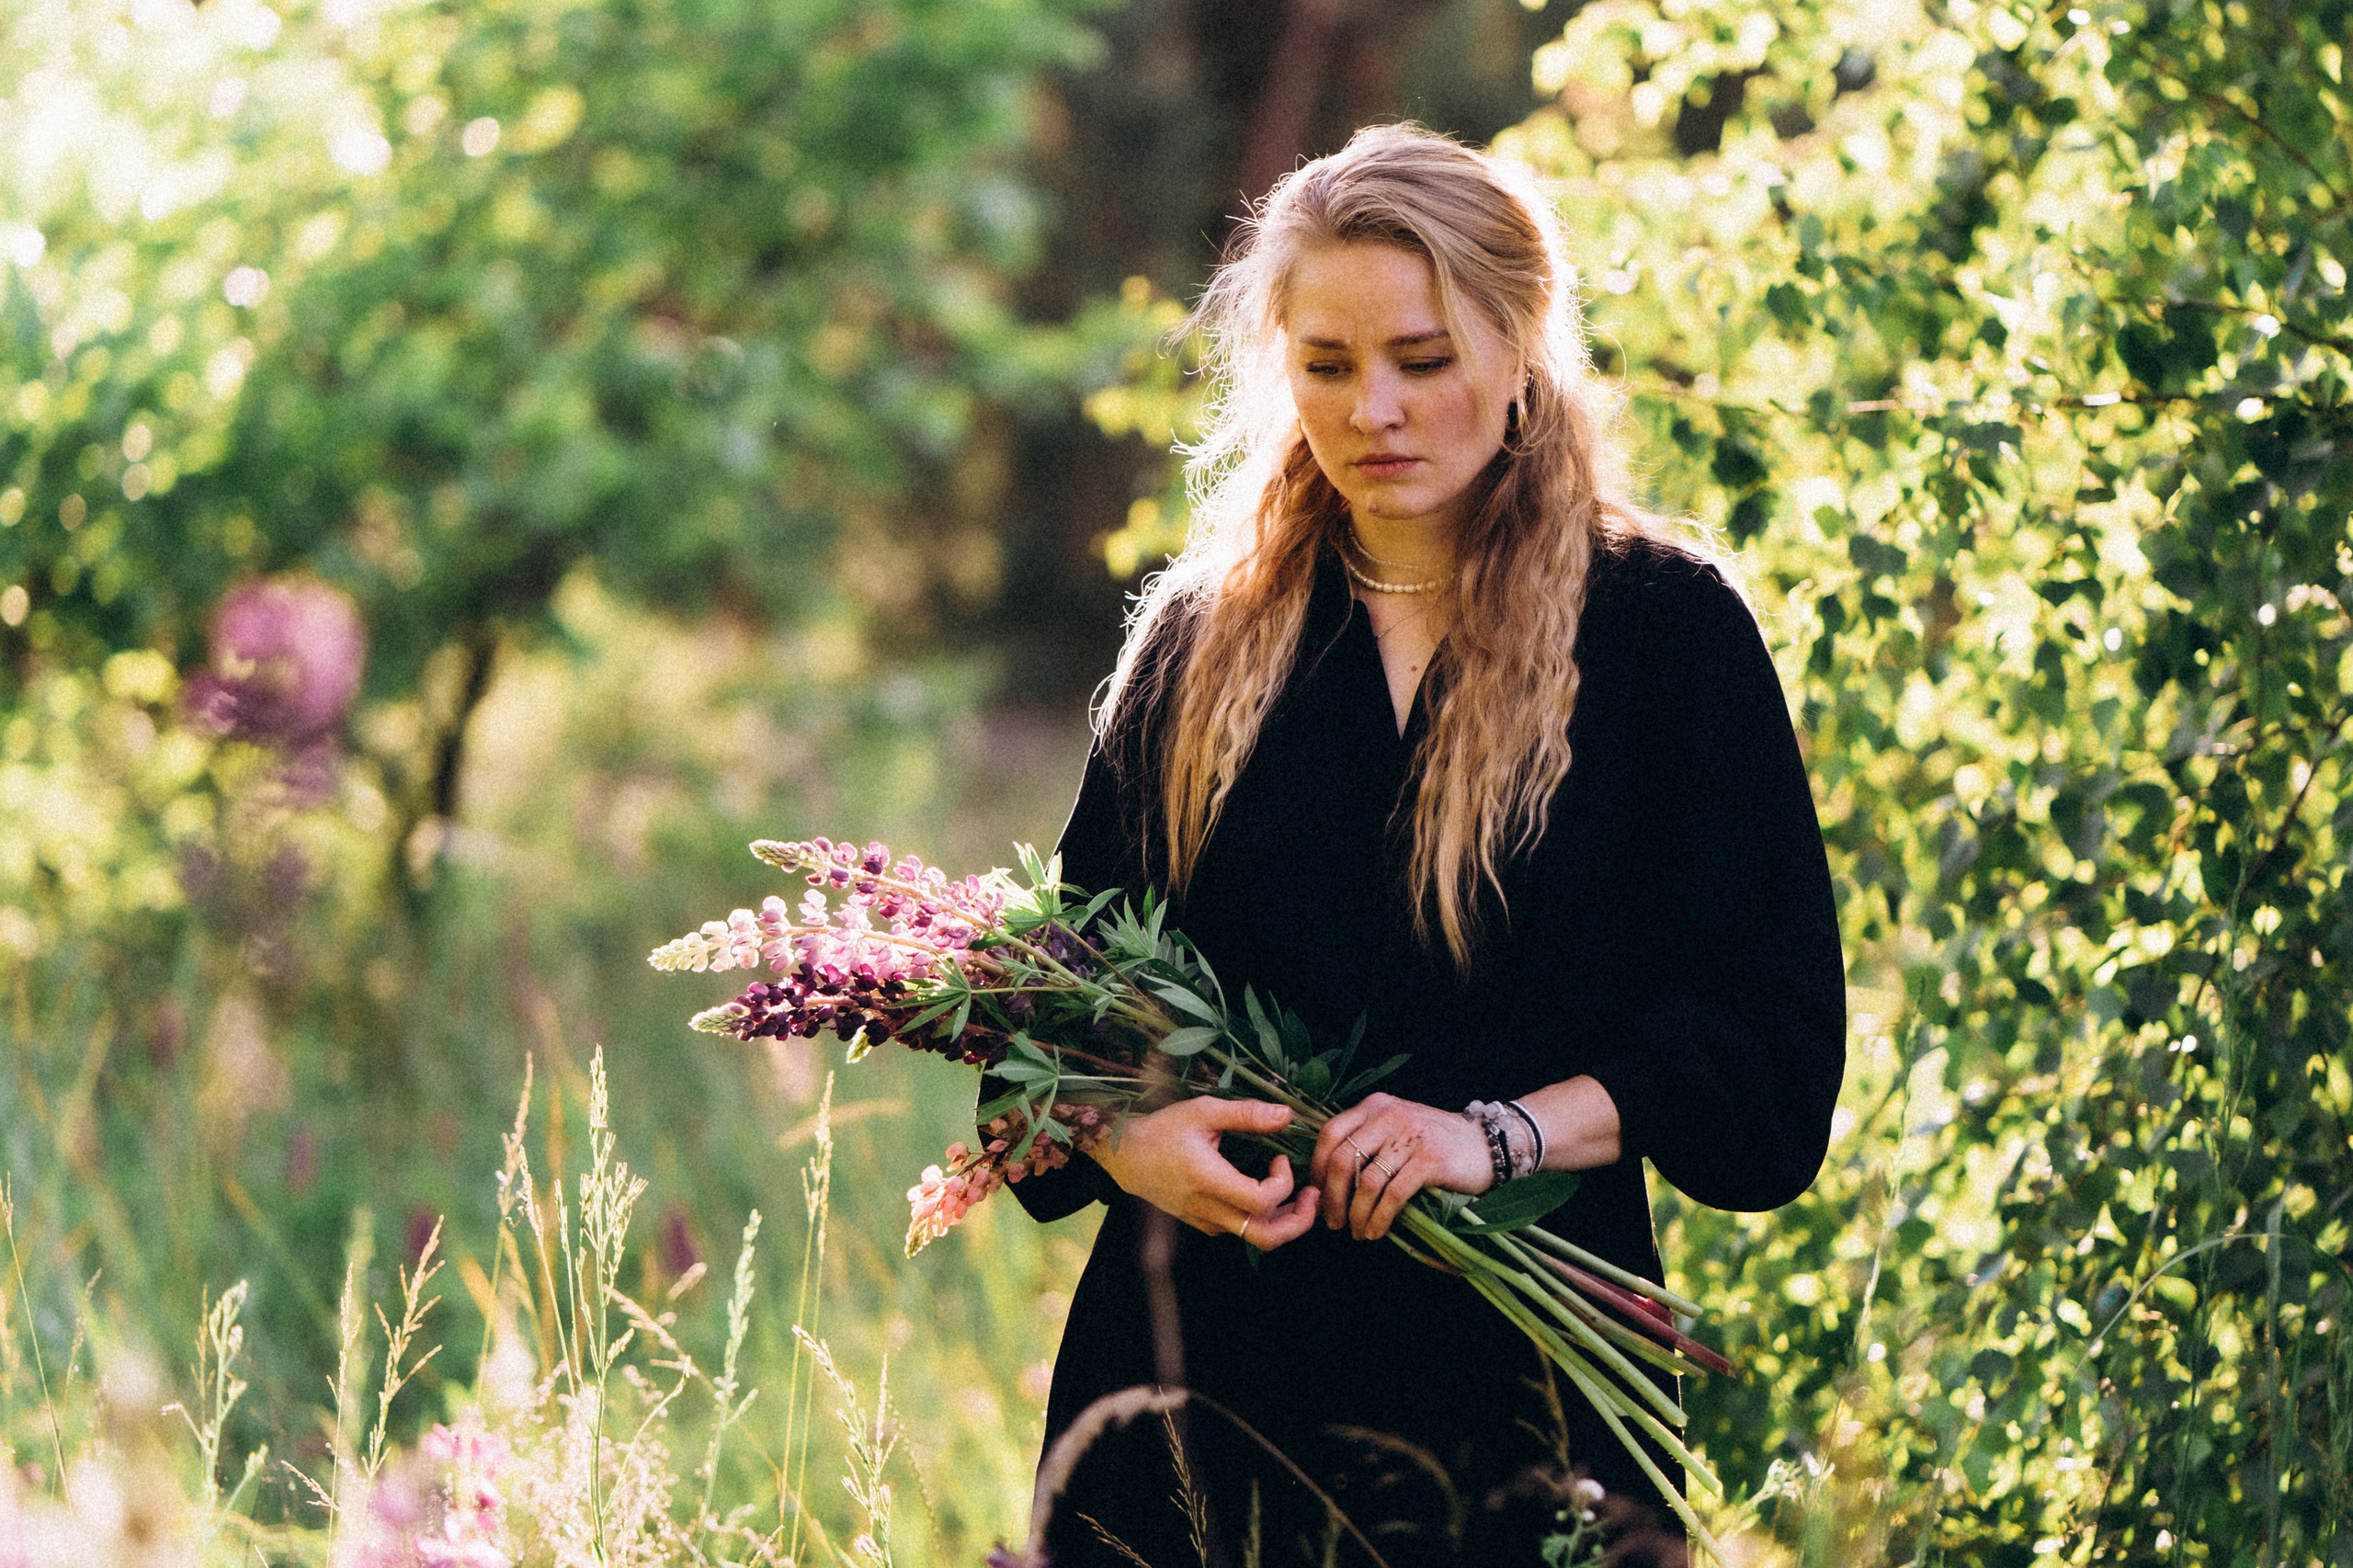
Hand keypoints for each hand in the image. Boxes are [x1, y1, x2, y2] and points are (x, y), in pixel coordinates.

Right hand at [1091, 1098, 1319, 1249]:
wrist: (1124, 1156)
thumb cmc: (1162, 1130)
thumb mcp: (1203, 1111)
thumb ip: (1247, 1114)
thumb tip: (1287, 1115)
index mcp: (1208, 1181)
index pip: (1261, 1202)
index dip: (1283, 1183)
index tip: (1280, 1160)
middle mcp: (1208, 1210)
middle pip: (1266, 1237)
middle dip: (1299, 1222)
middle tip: (1313, 1196)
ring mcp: (1205, 1221)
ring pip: (1255, 1238)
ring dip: (1283, 1220)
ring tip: (1297, 1195)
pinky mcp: (1203, 1223)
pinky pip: (1240, 1230)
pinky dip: (1262, 1218)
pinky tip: (1266, 1193)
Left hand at [1308, 1092, 1492, 1240]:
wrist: (1485, 1144)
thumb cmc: (1435, 1143)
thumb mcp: (1397, 1128)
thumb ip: (1366, 1140)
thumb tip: (1326, 1179)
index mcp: (1375, 1106)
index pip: (1330, 1133)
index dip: (1316, 1167)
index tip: (1317, 1194)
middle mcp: (1390, 1115)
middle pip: (1343, 1159)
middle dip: (1332, 1197)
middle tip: (1333, 1222)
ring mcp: (1410, 1136)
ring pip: (1367, 1181)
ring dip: (1356, 1213)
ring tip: (1356, 1232)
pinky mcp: (1430, 1160)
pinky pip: (1393, 1195)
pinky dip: (1379, 1218)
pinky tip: (1376, 1231)